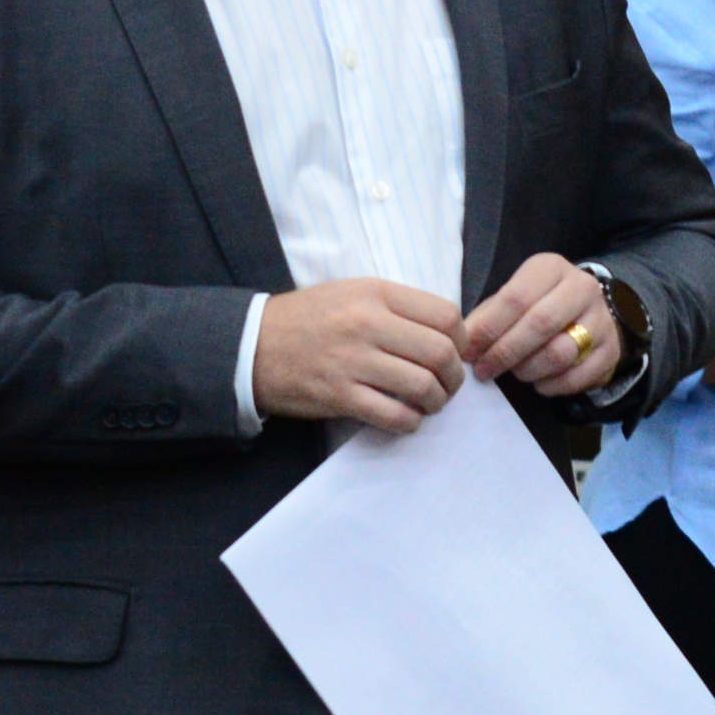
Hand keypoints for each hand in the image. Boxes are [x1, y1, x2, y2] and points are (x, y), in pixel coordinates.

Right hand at [254, 279, 468, 434]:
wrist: (253, 344)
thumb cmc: (309, 317)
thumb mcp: (354, 292)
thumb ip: (398, 306)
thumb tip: (446, 331)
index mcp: (376, 293)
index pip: (445, 315)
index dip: (461, 338)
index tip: (455, 352)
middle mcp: (368, 323)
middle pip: (440, 352)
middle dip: (454, 375)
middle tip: (448, 384)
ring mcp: (353, 361)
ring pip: (422, 386)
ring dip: (436, 401)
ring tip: (430, 403)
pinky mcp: (339, 396)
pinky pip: (393, 415)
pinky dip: (409, 421)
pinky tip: (407, 418)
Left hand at [459, 253, 621, 399]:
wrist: (589, 312)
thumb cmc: (539, 305)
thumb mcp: (513, 298)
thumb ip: (488, 316)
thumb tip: (465, 343)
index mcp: (551, 268)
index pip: (516, 297)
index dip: (488, 328)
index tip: (468, 351)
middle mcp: (582, 288)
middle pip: (540, 324)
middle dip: (506, 352)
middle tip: (485, 370)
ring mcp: (602, 319)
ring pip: (561, 352)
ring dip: (529, 370)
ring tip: (516, 373)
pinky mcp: (612, 350)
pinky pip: (578, 376)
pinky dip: (552, 386)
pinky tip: (539, 383)